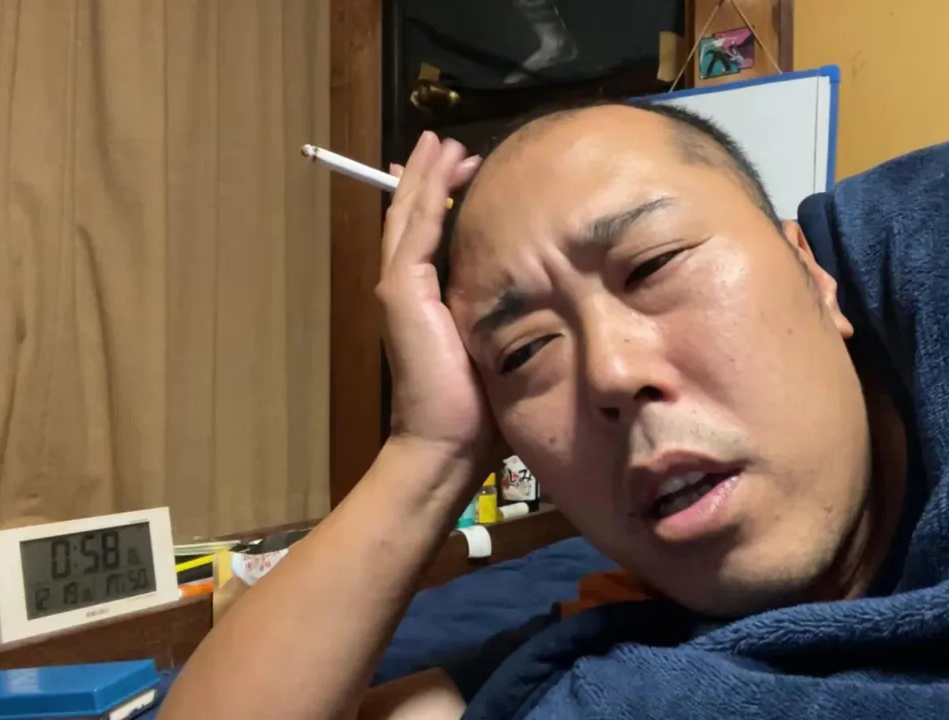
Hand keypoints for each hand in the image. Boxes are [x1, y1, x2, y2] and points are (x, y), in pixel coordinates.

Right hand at [377, 131, 491, 463]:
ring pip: (410, 214)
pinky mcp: (402, 292)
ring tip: (441, 143)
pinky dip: (428, 195)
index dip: (442, 200)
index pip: (431, 237)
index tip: (465, 174)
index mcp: (429, 300)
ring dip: (425, 175)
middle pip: (415, 216)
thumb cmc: (478, 411)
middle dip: (431, 177)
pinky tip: (443, 168)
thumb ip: (509, 318)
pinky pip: (417, 231)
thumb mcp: (499, 348)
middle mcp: (408, 288)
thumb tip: (547, 301)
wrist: (448, 445)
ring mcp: (401, 288)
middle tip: (449, 144)